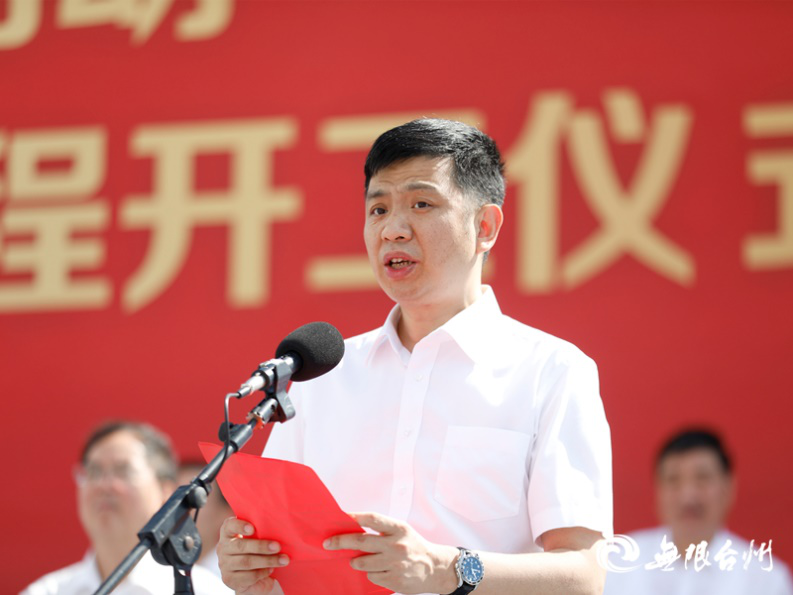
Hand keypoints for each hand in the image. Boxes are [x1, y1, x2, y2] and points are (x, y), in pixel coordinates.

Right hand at [216, 517, 289, 594]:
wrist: (249, 575)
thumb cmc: (255, 549)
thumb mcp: (256, 538)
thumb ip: (260, 531)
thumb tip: (280, 528)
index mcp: (228, 532)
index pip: (229, 525)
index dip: (239, 526)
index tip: (252, 529)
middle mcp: (223, 548)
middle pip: (240, 546)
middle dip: (261, 546)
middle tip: (278, 546)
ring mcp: (224, 564)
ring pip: (246, 562)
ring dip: (267, 561)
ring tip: (283, 560)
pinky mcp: (229, 579)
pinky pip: (248, 576)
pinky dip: (262, 572)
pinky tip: (271, 569)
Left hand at [323, 512, 458, 594]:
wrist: (435, 568)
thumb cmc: (413, 545)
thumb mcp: (402, 531)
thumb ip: (381, 530)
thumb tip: (352, 528)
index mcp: (399, 529)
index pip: (373, 519)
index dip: (356, 517)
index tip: (342, 516)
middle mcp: (397, 545)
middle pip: (361, 542)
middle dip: (340, 542)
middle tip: (328, 543)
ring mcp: (395, 564)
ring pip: (362, 562)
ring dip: (355, 561)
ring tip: (356, 560)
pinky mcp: (395, 580)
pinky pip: (371, 576)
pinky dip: (370, 573)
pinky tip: (378, 570)